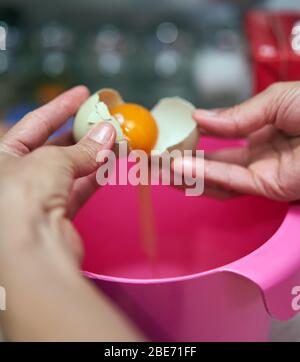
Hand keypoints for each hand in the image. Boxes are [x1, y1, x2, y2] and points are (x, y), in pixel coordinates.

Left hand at [0, 86, 115, 263]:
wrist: (31, 251)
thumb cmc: (24, 197)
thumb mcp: (52, 161)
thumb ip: (82, 148)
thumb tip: (108, 133)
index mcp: (1, 158)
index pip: (34, 123)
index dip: (60, 107)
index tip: (83, 94)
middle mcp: (16, 177)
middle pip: (54, 146)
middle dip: (82, 131)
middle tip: (106, 118)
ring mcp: (38, 197)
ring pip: (71, 168)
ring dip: (96, 153)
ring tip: (118, 138)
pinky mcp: (58, 215)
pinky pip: (81, 188)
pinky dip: (98, 174)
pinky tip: (114, 160)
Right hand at [173, 82, 299, 200]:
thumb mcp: (275, 99)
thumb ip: (238, 113)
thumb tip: (200, 117)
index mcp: (263, 129)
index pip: (223, 135)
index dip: (199, 134)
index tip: (176, 130)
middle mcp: (260, 154)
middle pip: (215, 162)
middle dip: (186, 159)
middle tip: (161, 155)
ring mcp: (262, 172)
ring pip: (217, 178)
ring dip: (187, 174)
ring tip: (161, 167)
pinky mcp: (267, 187)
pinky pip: (230, 181)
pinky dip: (204, 175)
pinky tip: (181, 167)